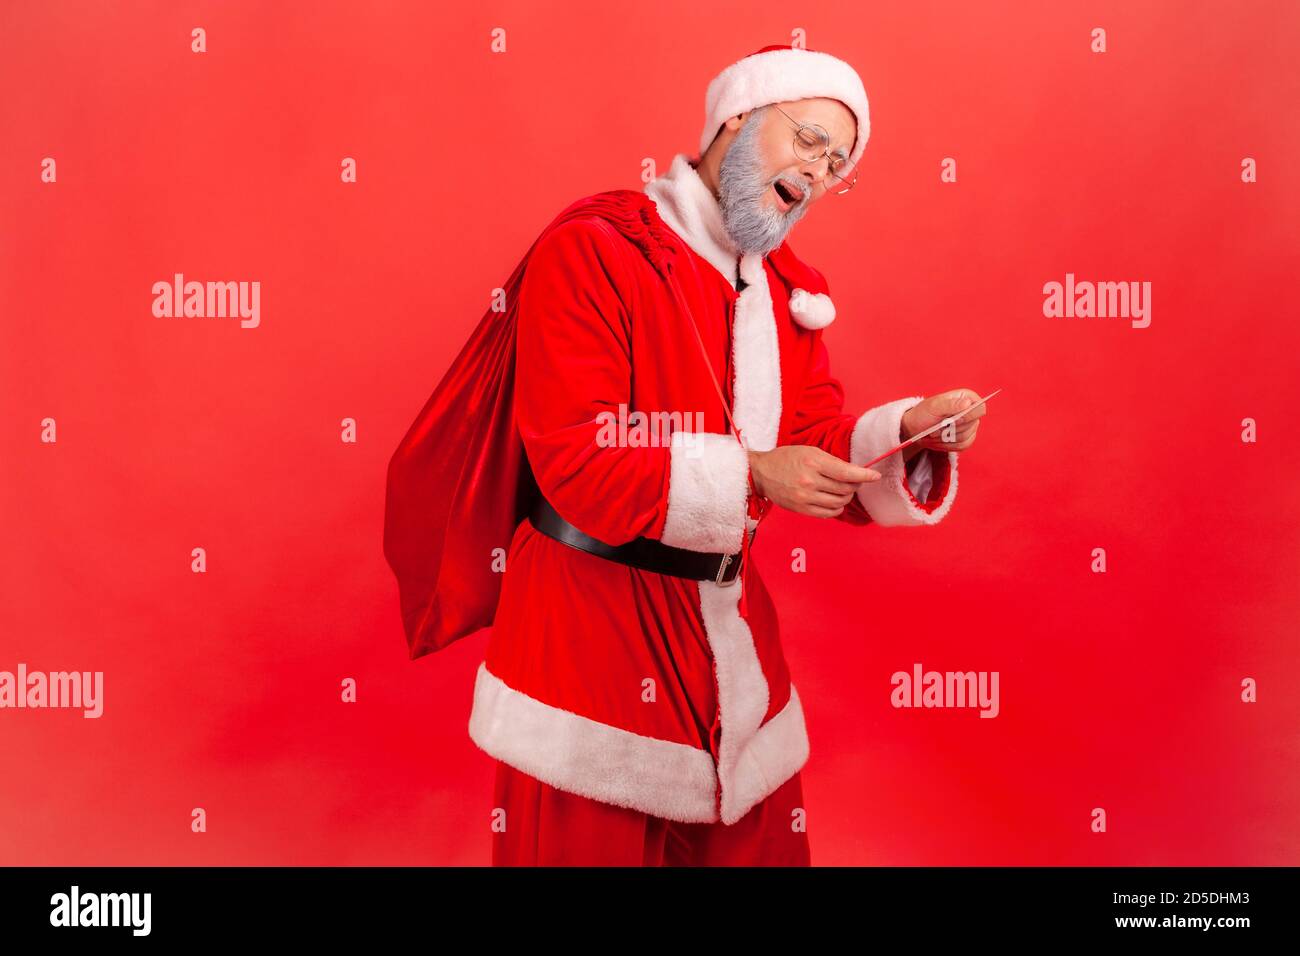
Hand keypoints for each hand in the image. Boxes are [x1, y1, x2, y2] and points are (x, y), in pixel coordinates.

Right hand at [748, 445, 880, 518]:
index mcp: (814, 462)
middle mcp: (810, 481)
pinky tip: (834, 501)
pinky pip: (829, 514)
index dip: (865, 475)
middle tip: (852, 481)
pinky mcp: (802, 509)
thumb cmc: (786, 459)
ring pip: (839, 503)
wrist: (761, 473)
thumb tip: (855, 472)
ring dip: (846, 497)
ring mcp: (805, 497)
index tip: (875, 475)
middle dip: (854, 485)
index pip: (847, 472)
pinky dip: (836, 508)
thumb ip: (832, 461)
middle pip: (846, 489)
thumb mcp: (810, 451)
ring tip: (842, 491)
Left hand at [899, 388, 986, 458]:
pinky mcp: (967, 438)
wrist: (916, 428)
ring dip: (946, 438)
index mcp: (966, 397)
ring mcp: (970, 425)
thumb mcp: (933, 407)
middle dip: (951, 429)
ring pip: (966, 437)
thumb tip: (968, 403)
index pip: (980, 408)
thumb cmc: (923, 414)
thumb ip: (951, 404)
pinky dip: (947, 445)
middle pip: (972, 425)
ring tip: (933, 433)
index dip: (967, 416)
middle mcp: (971, 410)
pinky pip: (963, 446)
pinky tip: (938, 440)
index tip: (950, 420)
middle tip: (935, 427)